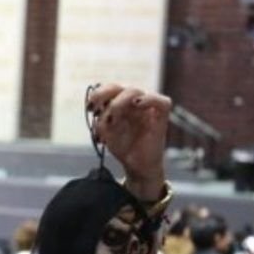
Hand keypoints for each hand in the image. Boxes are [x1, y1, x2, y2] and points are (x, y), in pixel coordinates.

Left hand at [86, 83, 171, 200]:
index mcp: (119, 103)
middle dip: (104, 95)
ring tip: (113, 120)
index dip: (98, 94)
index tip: (90, 108)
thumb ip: (102, 123)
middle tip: (96, 110)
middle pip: (119, 88)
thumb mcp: (107, 136)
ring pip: (135, 92)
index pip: (109, 90)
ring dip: (119, 103)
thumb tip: (98, 113)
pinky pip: (162, 102)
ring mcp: (147, 108)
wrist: (137, 165)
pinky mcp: (161, 116)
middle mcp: (132, 102)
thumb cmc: (123, 147)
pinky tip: (138, 104)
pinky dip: (150, 99)